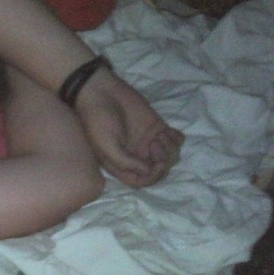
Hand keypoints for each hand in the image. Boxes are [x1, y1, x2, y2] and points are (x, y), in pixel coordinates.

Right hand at [73, 67, 183, 187]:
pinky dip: (177, 139)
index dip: (153, 177)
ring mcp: (148, 141)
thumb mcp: (106, 146)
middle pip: (158, 170)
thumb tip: (148, 169)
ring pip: (170, 156)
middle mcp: (136, 156)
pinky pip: (175, 140)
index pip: (142, 181)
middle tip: (155, 144)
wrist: (101, 93)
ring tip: (160, 135)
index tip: (155, 163)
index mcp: (121, 164)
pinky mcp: (157, 127)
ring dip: (171, 149)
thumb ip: (126, 162)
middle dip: (163, 162)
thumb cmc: (98, 121)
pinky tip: (167, 132)